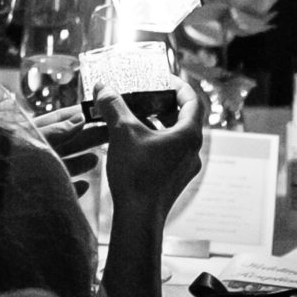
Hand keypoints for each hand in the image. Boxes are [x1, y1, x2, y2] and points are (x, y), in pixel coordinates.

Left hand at [33, 106, 106, 193]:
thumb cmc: (9, 164)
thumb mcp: (34, 141)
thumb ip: (57, 130)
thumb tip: (81, 117)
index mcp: (30, 133)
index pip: (58, 120)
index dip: (78, 114)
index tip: (99, 111)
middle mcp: (35, 152)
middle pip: (66, 142)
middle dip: (87, 137)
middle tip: (109, 133)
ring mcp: (37, 174)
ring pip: (64, 165)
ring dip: (81, 162)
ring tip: (96, 159)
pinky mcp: (40, 195)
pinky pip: (61, 189)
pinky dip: (74, 188)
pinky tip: (85, 185)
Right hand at [103, 78, 204, 219]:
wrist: (138, 218)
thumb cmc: (137, 175)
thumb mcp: (122, 132)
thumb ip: (113, 106)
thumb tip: (104, 88)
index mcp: (189, 135)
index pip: (193, 100)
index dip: (178, 85)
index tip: (162, 78)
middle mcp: (192, 151)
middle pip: (184, 117)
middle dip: (164, 103)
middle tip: (146, 94)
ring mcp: (184, 167)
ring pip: (175, 136)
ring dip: (157, 123)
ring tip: (134, 116)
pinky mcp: (173, 180)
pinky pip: (168, 152)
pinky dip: (154, 140)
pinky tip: (132, 141)